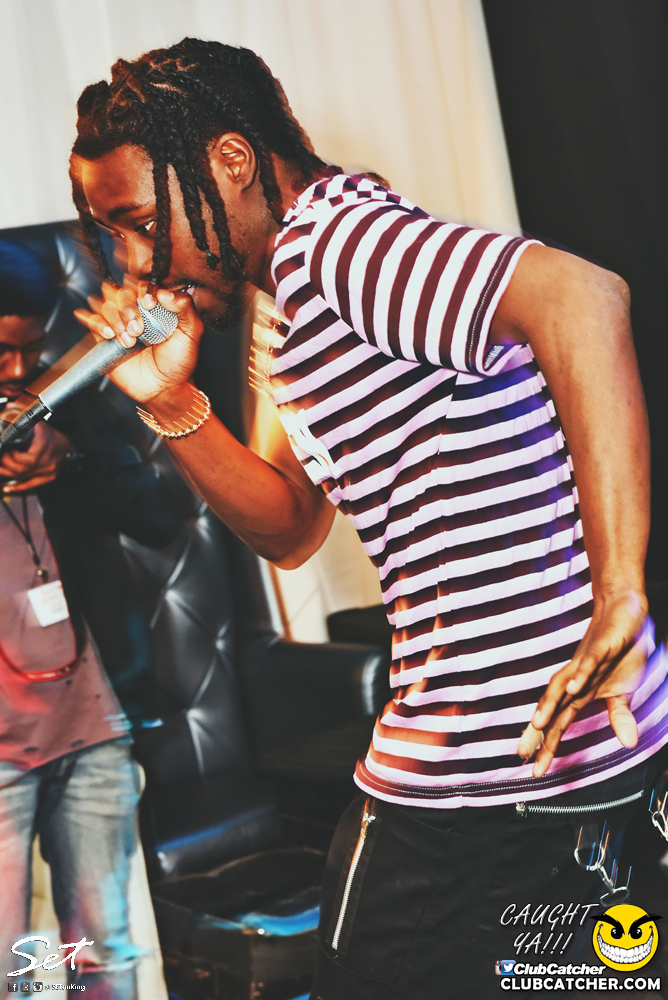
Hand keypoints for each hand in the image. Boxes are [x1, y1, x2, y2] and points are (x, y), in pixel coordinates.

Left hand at [0, 419, 70, 491]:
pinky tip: (7, 488)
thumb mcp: (39, 422)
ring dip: (7, 473)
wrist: (70, 445)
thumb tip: (8, 406)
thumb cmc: (54, 434)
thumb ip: (23, 414)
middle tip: (0, 456)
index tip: (4, 448)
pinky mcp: (48, 477)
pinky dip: (17, 487)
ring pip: (23, 476)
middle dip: (7, 463)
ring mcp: (48, 471)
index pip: (24, 458)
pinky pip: (31, 485)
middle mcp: (47, 460)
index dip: (11, 456)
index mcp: (44, 445)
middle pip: (21, 468)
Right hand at [73, 280, 203, 404]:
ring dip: (115, 319)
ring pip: (103, 302)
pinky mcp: (104, 337)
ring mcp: (118, 323)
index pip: (141, 284)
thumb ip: (185, 307)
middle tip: (138, 329)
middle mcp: (134, 310)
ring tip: (129, 340)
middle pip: (119, 290)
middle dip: (127, 307)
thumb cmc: (178, 361)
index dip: (143, 290)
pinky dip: (98, 323)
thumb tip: (164, 292)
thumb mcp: (191, 332)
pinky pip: (90, 319)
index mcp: (154, 305)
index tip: (150, 305)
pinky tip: (111, 336)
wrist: (165, 387)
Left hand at [526, 589, 648, 776]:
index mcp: (580, 693)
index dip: (546, 746)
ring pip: (562, 684)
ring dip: (550, 704)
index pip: (559, 723)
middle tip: (521, 754)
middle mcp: (576, 679)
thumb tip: (628, 744)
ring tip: (538, 724)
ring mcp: (586, 663)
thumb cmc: (619, 653)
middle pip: (552, 708)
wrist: (624, 612)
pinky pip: (588, 662)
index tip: (534, 769)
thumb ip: (619, 715)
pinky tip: (574, 687)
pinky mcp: (601, 647)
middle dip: (537, 732)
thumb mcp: (622, 690)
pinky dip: (580, 674)